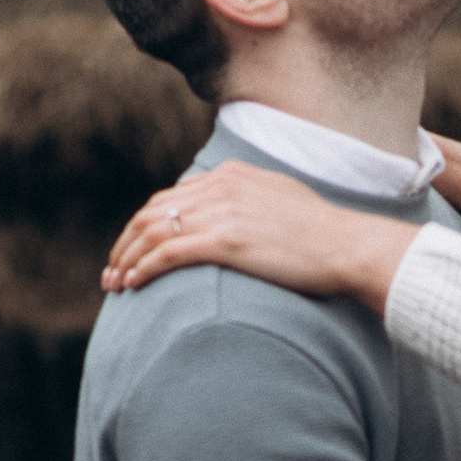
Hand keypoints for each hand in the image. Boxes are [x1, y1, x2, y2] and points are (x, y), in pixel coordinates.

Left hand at [100, 166, 414, 313]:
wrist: (348, 246)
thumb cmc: (324, 234)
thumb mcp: (281, 201)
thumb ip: (249, 202)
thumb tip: (232, 218)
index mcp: (231, 176)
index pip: (170, 198)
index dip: (143, 225)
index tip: (132, 250)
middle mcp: (221, 187)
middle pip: (153, 212)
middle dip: (125, 243)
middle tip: (111, 271)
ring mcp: (222, 212)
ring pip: (153, 232)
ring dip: (127, 259)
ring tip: (115, 284)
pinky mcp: (225, 241)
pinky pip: (168, 253)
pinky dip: (144, 268)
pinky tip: (134, 284)